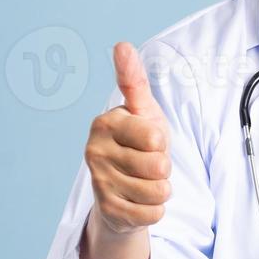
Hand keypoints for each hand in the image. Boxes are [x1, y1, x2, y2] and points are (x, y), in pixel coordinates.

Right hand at [84, 42, 172, 234]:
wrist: (124, 187)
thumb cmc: (139, 141)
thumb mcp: (143, 109)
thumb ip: (134, 80)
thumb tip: (122, 45)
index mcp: (106, 123)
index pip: (155, 139)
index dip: (162, 143)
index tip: (149, 141)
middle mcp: (95, 151)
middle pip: (159, 167)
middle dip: (164, 168)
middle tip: (148, 163)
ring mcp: (98, 181)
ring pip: (158, 192)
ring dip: (161, 189)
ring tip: (145, 181)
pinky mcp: (105, 209)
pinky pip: (152, 214)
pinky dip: (154, 209)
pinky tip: (139, 200)